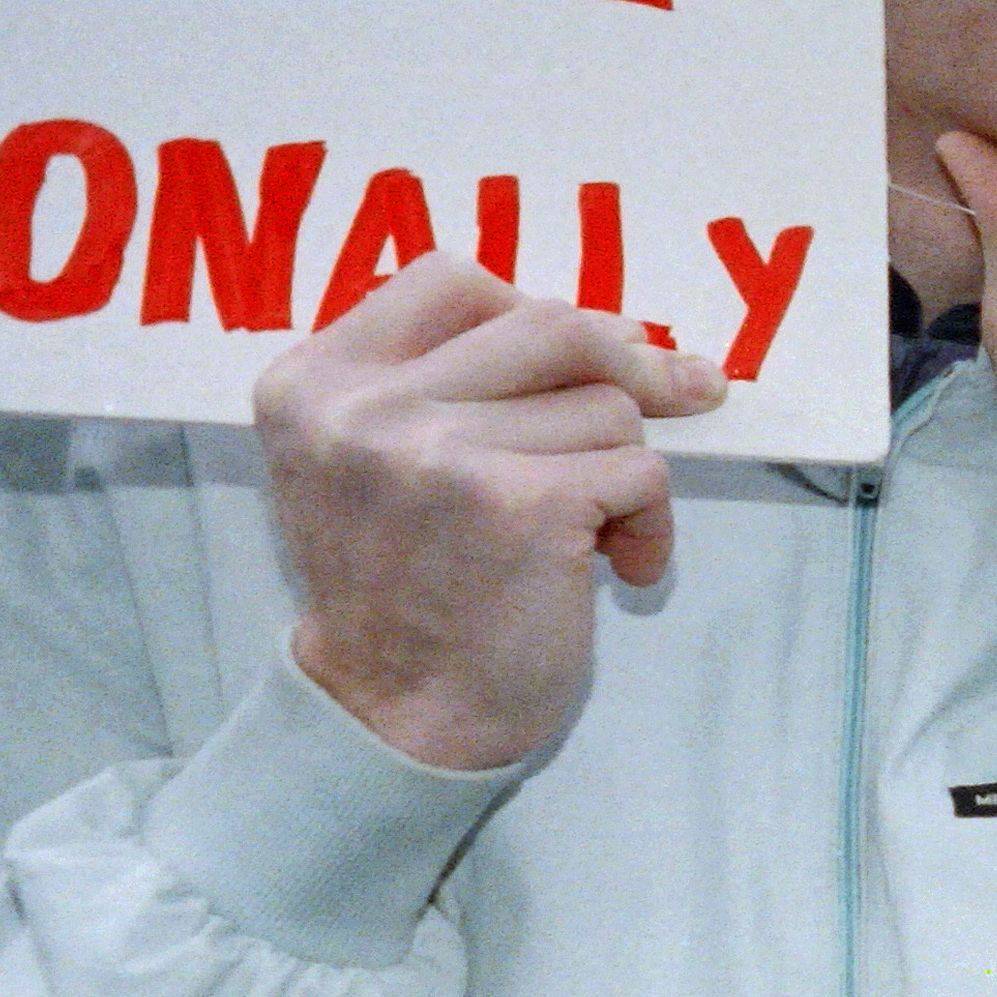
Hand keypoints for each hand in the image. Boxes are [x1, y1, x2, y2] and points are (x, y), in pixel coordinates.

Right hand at [259, 257, 724, 770]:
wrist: (395, 717)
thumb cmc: (411, 588)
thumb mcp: (377, 460)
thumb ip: (451, 382)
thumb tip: (623, 329)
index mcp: (315, 381)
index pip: (451, 279)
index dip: (534, 306)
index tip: (588, 350)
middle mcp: (363, 408)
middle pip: (551, 323)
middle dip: (629, 364)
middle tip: (681, 392)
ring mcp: (436, 453)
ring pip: (606, 405)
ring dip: (622, 469)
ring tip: (585, 531)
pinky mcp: (518, 505)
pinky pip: (640, 472)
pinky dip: (650, 523)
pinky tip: (620, 567)